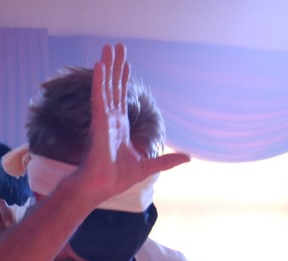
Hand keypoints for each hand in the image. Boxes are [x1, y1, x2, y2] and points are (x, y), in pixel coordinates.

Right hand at [69, 44, 189, 205]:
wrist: (102, 187)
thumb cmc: (116, 179)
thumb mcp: (148, 166)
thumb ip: (167, 160)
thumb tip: (188, 158)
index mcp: (118, 127)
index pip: (120, 98)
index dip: (122, 80)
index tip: (125, 65)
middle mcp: (110, 119)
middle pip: (113, 87)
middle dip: (115, 66)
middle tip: (115, 46)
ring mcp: (103, 119)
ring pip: (106, 87)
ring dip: (107, 66)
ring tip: (108, 47)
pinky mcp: (99, 122)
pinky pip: (99, 97)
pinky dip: (99, 82)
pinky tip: (100, 66)